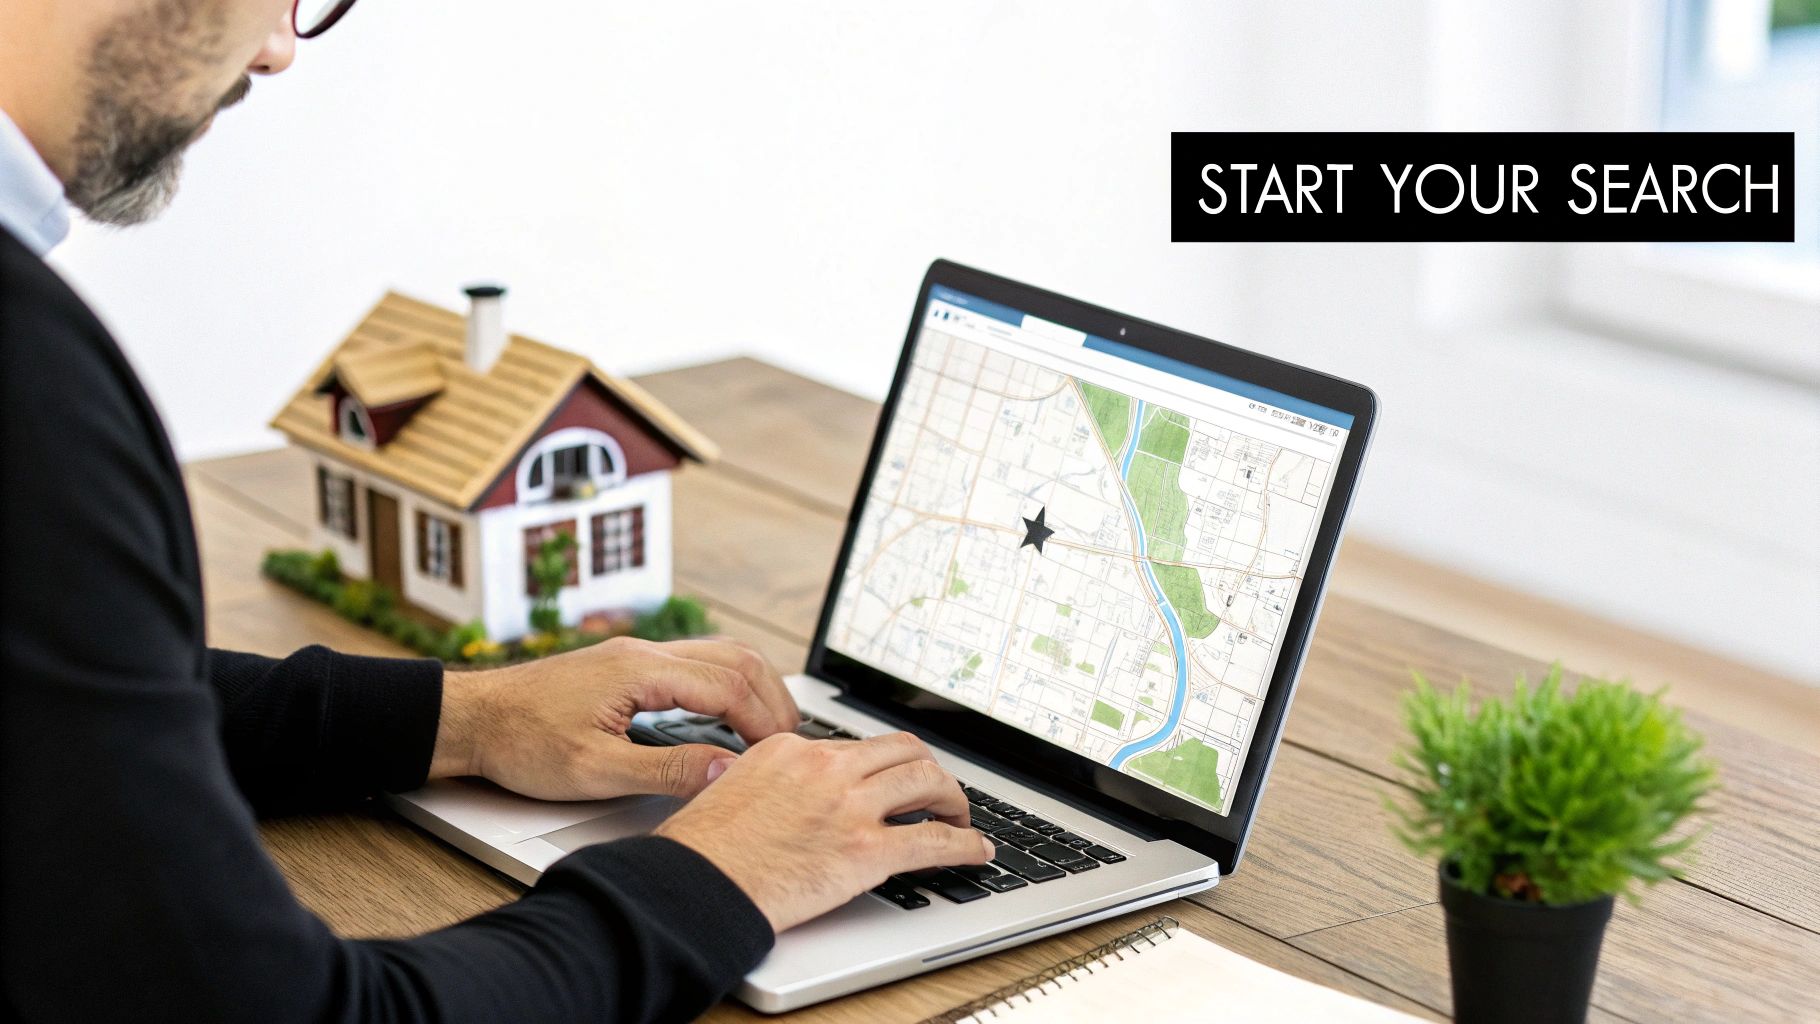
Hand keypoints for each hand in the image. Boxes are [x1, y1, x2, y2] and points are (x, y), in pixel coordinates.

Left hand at [429, 636, 798, 799]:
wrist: (472, 719)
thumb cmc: (520, 743)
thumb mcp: (594, 770)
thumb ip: (665, 770)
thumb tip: (725, 769)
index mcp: (640, 670)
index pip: (729, 686)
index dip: (764, 722)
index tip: (782, 756)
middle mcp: (644, 652)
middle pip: (737, 658)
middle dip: (773, 699)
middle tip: (790, 743)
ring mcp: (637, 654)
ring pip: (720, 653)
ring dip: (754, 686)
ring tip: (771, 729)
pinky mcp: (628, 665)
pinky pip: (697, 661)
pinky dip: (728, 684)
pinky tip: (728, 715)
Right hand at [654, 731, 995, 932]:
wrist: (693, 884)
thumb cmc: (700, 849)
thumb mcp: (728, 787)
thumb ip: (769, 780)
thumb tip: (786, 793)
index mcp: (793, 748)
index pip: (857, 745)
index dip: (883, 764)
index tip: (893, 778)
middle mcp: (827, 766)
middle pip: (903, 751)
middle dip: (930, 770)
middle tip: (938, 792)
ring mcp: (849, 806)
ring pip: (927, 781)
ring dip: (953, 799)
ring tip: (960, 817)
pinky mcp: (865, 851)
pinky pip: (933, 841)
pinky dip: (964, 844)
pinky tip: (976, 850)